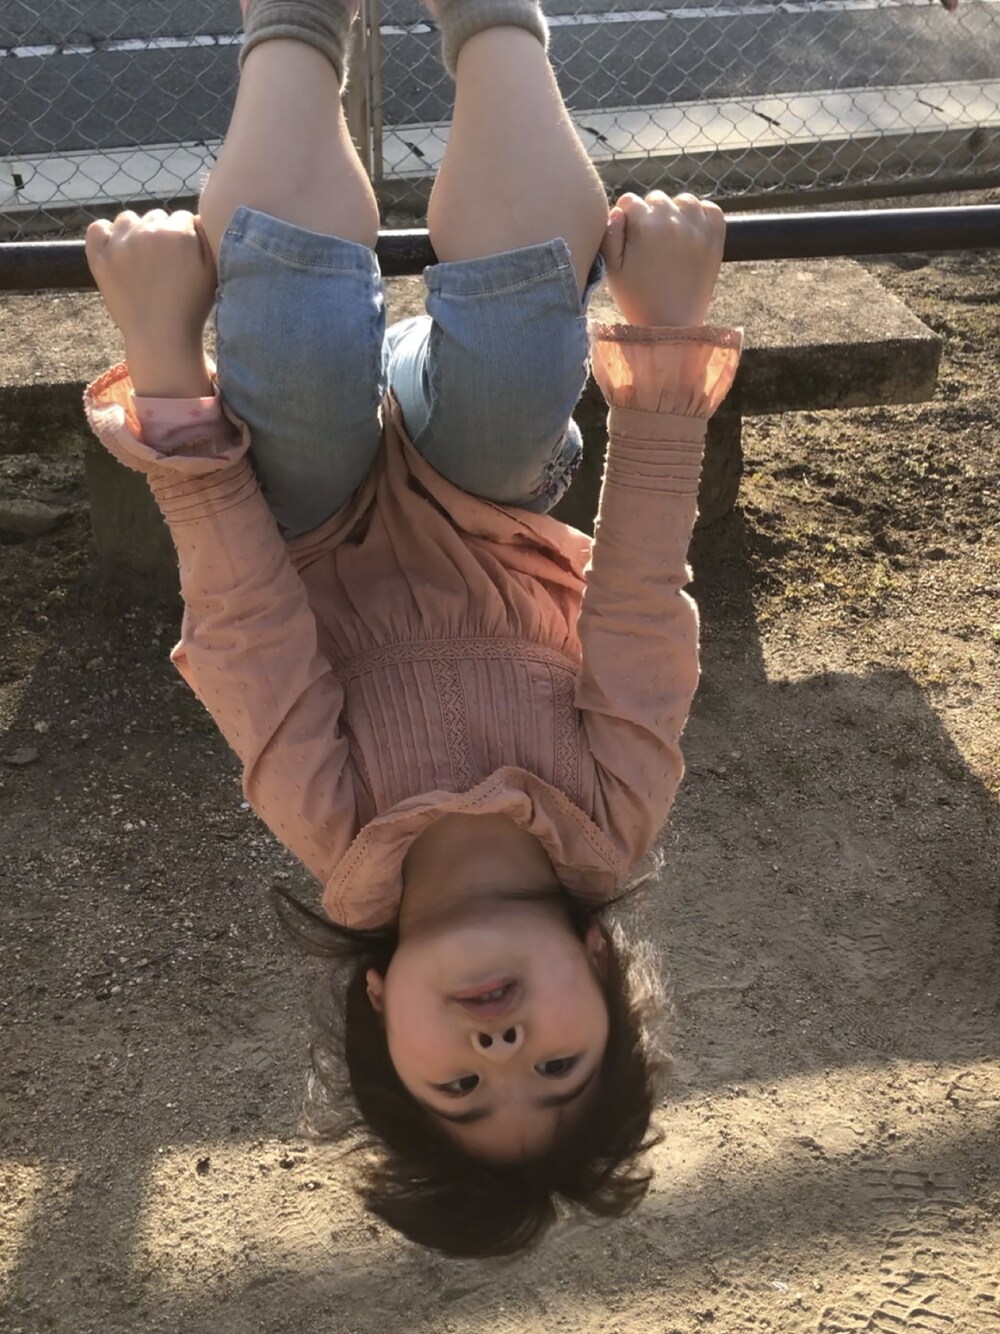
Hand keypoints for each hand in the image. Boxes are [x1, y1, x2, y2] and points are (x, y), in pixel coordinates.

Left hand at [86, 209, 216, 394]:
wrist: (161, 337)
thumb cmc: (191, 308)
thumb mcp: (212, 271)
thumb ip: (207, 238)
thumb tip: (194, 219)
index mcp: (179, 233)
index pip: (182, 218)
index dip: (186, 237)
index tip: (184, 258)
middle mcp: (149, 232)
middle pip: (156, 217)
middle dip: (162, 234)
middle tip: (164, 264)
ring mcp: (121, 243)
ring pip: (128, 219)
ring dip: (135, 232)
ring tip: (141, 258)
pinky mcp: (100, 257)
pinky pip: (97, 229)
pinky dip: (105, 235)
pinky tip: (116, 250)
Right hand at [601, 191, 724, 327]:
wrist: (671, 326)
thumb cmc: (637, 299)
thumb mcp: (612, 269)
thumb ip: (609, 234)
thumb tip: (620, 210)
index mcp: (644, 224)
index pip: (629, 202)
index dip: (626, 220)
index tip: (629, 239)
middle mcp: (672, 219)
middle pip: (656, 199)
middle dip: (650, 215)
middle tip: (650, 244)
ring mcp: (696, 228)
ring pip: (684, 201)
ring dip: (675, 212)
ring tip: (671, 237)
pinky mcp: (715, 239)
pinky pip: (711, 209)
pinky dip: (702, 215)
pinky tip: (691, 232)